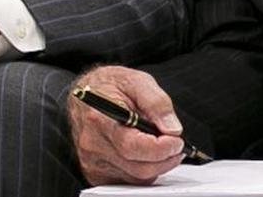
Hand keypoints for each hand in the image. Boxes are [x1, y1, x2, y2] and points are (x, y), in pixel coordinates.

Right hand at [70, 65, 186, 185]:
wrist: (85, 93)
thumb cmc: (109, 85)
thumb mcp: (137, 80)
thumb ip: (157, 103)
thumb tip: (172, 129)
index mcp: (100, 118)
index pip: (133, 146)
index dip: (161, 148)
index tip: (177, 140)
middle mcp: (93, 144)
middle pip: (138, 167)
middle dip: (165, 159)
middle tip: (176, 144)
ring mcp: (93, 161)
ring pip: (136, 177)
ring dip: (157, 165)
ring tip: (162, 146)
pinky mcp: (95, 173)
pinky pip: (128, 180)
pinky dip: (143, 170)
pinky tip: (145, 153)